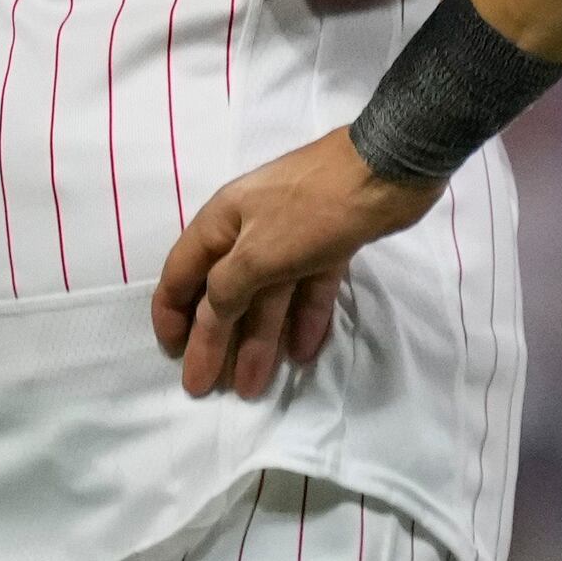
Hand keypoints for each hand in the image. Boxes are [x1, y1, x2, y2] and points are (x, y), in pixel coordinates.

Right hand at [153, 135, 439, 398]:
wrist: (389, 170)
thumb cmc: (312, 210)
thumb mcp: (257, 254)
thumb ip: (225, 290)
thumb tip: (209, 317)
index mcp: (221, 223)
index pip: (181, 274)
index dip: (171, 314)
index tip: (172, 354)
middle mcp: (250, 231)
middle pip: (224, 295)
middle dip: (214, 342)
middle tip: (206, 389)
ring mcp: (292, 238)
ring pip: (268, 297)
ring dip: (259, 341)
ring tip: (254, 388)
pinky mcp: (330, 245)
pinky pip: (308, 289)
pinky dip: (304, 318)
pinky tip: (303, 353)